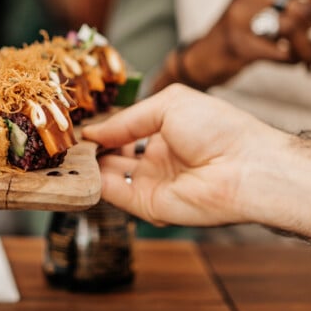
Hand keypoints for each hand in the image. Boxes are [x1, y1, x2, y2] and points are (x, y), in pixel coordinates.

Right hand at [82, 84, 289, 226]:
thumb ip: (127, 119)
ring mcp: (154, 183)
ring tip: (67, 152)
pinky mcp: (150, 206)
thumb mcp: (169, 105)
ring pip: (109, 176)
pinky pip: (116, 196)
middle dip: (90, 147)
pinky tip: (81, 169)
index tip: (79, 122)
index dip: (104, 126)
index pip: (126, 130)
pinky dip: (95, 184)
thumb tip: (93, 131)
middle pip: (113, 155)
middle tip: (66, 139)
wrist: (244, 166)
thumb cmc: (220, 129)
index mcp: (167, 131)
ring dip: (88, 165)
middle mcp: (159, 159)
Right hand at [176, 0, 310, 89]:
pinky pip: (280, 52)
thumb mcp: (272, 16)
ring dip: (310, 49)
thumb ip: (304, 8)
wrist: (202, 60)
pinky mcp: (237, 44)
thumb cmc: (241, 38)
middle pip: (302, 8)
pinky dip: (295, 60)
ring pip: (293, 28)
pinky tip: (298, 64)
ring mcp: (240, 17)